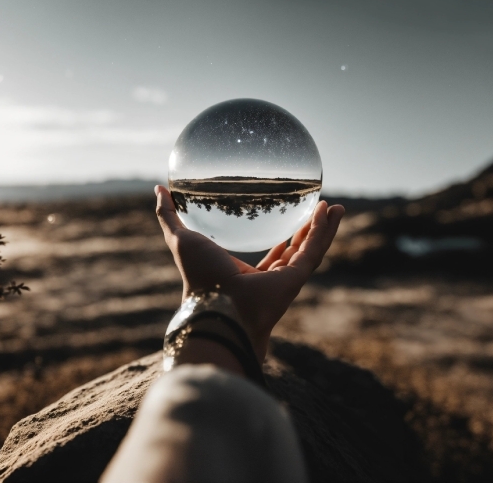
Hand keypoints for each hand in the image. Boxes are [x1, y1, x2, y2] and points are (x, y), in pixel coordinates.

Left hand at [155, 185, 343, 360]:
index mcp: (247, 274)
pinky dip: (326, 231)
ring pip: (311, 248)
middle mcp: (270, 278)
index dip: (282, 239)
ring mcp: (286, 278)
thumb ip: (169, 214)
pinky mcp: (297, 276)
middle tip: (317, 210)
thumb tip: (158, 188)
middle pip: (296, 251)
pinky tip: (332, 211)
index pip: (272, 255)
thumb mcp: (180, 238)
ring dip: (323, 228)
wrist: (215, 305)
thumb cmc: (198, 276)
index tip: (288, 222)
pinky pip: (316, 249)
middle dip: (308, 232)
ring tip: (334, 207)